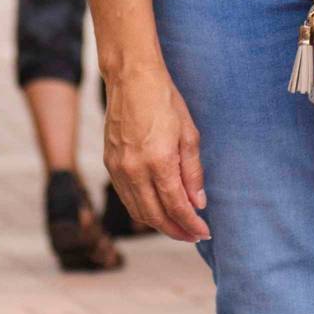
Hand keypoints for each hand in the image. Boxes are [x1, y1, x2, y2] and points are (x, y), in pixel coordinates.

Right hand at [102, 66, 209, 243]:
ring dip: (158, 223)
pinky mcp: (109, 163)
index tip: (204, 231)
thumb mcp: (188, 134)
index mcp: (158, 161)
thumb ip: (193, 172)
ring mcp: (118, 168)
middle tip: (193, 235)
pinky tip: (156, 208)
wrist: (131, 78)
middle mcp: (134, 169)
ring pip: (137, 210)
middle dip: (176, 230)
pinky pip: (126, 197)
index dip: (191, 224)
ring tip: (177, 226)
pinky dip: (142, 208)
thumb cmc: (164, 100)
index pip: (176, 206)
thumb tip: (198, 202)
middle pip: (155, 216)